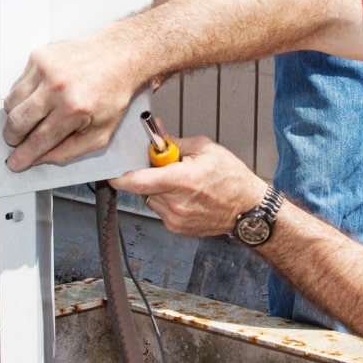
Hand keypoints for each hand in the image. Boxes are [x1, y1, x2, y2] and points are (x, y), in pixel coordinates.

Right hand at [3, 32, 139, 170]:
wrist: (119, 57)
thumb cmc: (113, 92)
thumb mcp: (100, 133)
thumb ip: (69, 151)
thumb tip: (41, 158)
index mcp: (75, 107)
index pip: (38, 140)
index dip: (23, 156)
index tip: (16, 162)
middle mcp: (58, 86)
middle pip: (17, 122)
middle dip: (13, 138)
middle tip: (17, 142)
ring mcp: (46, 68)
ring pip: (11, 103)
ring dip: (15, 117)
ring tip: (29, 120)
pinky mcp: (39, 56)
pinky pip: (17, 84)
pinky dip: (23, 96)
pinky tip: (39, 97)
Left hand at [111, 136, 266, 235]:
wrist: (249, 210)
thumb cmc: (232, 179)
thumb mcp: (206, 149)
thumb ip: (175, 141)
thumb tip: (156, 133)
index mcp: (182, 180)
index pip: (138, 181)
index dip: (120, 176)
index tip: (113, 171)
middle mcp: (177, 203)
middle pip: (144, 187)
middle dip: (149, 174)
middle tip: (167, 167)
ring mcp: (176, 219)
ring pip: (151, 198)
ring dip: (158, 189)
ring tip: (182, 183)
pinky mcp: (178, 228)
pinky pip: (161, 210)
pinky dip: (167, 201)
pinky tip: (187, 196)